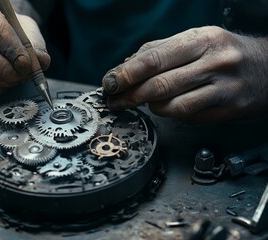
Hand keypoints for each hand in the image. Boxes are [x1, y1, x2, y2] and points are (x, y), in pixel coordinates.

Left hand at [102, 26, 267, 122]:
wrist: (267, 68)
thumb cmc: (223, 53)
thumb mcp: (194, 41)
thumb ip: (158, 51)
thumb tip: (124, 68)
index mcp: (202, 40)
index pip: (154, 59)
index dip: (127, 74)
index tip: (109, 83)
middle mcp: (214, 63)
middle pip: (160, 85)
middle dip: (130, 95)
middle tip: (115, 100)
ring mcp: (223, 89)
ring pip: (172, 106)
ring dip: (151, 106)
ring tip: (147, 100)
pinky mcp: (227, 110)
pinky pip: (188, 118)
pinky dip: (172, 114)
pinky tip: (171, 106)